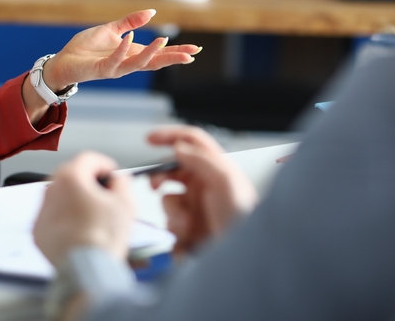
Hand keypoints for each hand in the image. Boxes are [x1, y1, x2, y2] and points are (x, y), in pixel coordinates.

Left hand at [33, 152, 135, 266]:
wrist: (87, 268)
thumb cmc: (104, 237)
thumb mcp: (125, 204)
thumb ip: (122, 183)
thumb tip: (117, 180)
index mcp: (70, 177)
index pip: (88, 158)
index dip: (104, 164)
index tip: (111, 173)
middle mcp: (51, 189)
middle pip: (71, 174)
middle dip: (88, 180)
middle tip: (104, 192)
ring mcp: (42, 210)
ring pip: (60, 195)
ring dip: (75, 198)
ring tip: (92, 213)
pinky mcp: (38, 230)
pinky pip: (52, 215)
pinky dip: (64, 217)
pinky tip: (79, 228)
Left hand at [43, 10, 199, 91]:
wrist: (63, 60)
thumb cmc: (86, 48)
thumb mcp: (111, 30)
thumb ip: (130, 22)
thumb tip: (152, 12)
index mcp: (131, 53)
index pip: (157, 54)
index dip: (175, 51)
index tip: (194, 49)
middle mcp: (126, 63)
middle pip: (154, 62)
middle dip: (172, 58)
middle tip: (191, 54)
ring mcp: (115, 68)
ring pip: (137, 64)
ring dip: (151, 54)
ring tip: (164, 41)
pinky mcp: (101, 69)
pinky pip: (114, 60)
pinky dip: (123, 50)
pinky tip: (130, 38)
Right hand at [147, 126, 257, 255]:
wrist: (244, 257)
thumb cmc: (244, 222)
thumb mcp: (227, 184)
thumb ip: (203, 161)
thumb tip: (179, 147)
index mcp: (215, 168)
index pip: (190, 141)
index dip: (170, 136)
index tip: (150, 139)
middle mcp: (204, 184)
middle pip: (172, 170)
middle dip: (161, 178)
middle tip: (156, 184)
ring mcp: (196, 205)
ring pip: (168, 199)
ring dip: (173, 212)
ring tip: (186, 224)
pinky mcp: (190, 226)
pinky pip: (170, 222)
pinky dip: (175, 229)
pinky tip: (188, 236)